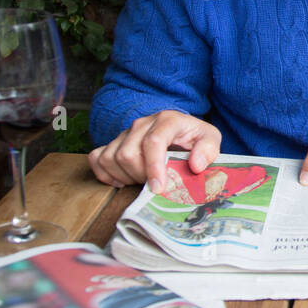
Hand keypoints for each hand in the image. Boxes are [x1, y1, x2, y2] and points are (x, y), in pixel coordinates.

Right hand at [88, 110, 220, 192]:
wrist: (180, 132)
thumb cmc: (194, 138)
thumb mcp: (210, 139)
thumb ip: (208, 149)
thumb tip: (196, 165)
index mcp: (167, 120)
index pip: (153, 142)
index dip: (153, 167)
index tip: (158, 188)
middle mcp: (142, 123)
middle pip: (128, 154)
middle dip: (141, 176)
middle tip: (156, 185)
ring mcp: (126, 132)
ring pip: (111, 158)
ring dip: (125, 177)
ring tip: (142, 181)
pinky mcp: (114, 142)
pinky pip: (97, 158)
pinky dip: (105, 174)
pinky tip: (122, 180)